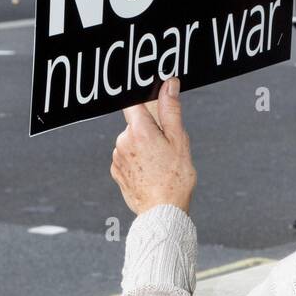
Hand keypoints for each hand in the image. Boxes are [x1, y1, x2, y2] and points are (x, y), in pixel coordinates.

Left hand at [110, 78, 196, 215]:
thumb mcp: (179, 140)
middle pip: (135, 123)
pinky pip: (126, 157)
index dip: (143, 100)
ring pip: (131, 141)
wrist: (163, 211)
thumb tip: (170, 84)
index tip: (153, 106)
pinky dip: (137, 160)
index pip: (133, 102)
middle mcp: (123, 141)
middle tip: (166, 146)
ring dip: (143, 146)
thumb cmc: (175, 177)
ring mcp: (117, 157)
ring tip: (159, 163)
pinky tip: (151, 171)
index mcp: (139, 130)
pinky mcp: (116, 171)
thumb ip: (171, 109)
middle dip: (149, 129)